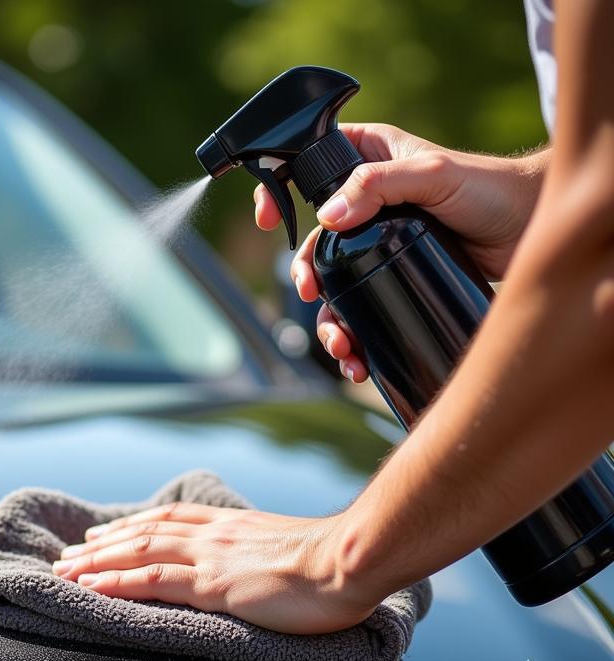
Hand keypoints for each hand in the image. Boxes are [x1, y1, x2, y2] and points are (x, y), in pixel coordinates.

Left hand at [51, 502, 379, 634]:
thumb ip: (267, 560)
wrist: (353, 560)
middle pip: (144, 532)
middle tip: (69, 554)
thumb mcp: (294, 553)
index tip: (106, 534)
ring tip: (64, 572)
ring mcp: (211, 557)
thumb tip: (260, 575)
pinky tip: (89, 589)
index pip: (171, 520)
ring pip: (138, 553)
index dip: (134, 526)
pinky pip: (152, 581)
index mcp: (233, 526)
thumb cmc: (339, 564)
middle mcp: (214, 535)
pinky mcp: (213, 584)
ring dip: (96, 563)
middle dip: (103, 544)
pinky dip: (116, 583)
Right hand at [255, 123, 548, 380]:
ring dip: (330, 323)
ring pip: (335, 286)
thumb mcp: (433, 175)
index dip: (279, 189)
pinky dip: (354, 337)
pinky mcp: (394, 278)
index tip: (270, 220)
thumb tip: (327, 218)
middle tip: (313, 296)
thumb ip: (379, 184)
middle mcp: (367, 204)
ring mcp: (379, 245)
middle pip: (314, 244)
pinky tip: (357, 358)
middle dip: (307, 278)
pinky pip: (362, 309)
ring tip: (342, 346)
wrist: (532, 229)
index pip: (306, 167)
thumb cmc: (491, 188)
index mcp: (366, 162)